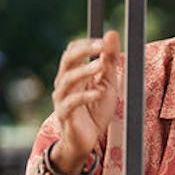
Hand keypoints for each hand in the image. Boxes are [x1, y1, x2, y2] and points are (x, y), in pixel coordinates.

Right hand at [49, 31, 121, 172]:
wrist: (85, 141)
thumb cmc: (95, 111)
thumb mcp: (108, 83)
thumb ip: (110, 62)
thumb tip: (112, 33)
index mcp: (74, 74)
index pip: (72, 51)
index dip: (86, 43)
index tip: (104, 40)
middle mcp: (64, 83)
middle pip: (67, 60)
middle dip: (83, 51)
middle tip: (101, 45)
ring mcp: (62, 99)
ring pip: (67, 79)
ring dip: (84, 71)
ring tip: (100, 66)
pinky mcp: (64, 115)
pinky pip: (71, 102)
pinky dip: (86, 96)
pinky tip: (99, 92)